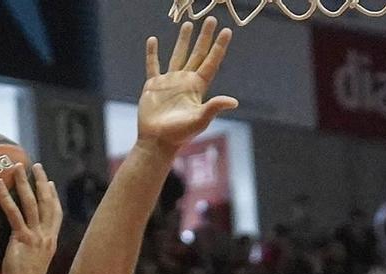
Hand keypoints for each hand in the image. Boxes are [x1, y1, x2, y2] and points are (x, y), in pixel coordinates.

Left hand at [0, 162, 60, 273]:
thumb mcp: (33, 264)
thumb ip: (30, 252)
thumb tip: (21, 250)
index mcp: (50, 242)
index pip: (55, 214)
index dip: (53, 197)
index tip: (50, 184)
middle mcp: (46, 236)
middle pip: (46, 202)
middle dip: (41, 182)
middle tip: (36, 166)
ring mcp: (36, 236)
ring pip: (32, 203)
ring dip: (24, 183)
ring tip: (17, 167)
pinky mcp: (22, 239)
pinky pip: (14, 214)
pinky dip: (5, 198)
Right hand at [136, 20, 239, 152]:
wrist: (157, 142)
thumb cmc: (179, 134)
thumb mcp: (199, 120)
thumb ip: (214, 107)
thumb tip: (234, 102)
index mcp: (198, 87)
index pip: (211, 62)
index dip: (219, 46)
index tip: (226, 31)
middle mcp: (185, 81)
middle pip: (198, 54)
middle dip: (204, 37)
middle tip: (210, 19)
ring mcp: (169, 82)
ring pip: (177, 55)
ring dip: (183, 40)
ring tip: (188, 24)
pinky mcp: (153, 86)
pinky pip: (153, 65)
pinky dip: (152, 53)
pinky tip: (153, 40)